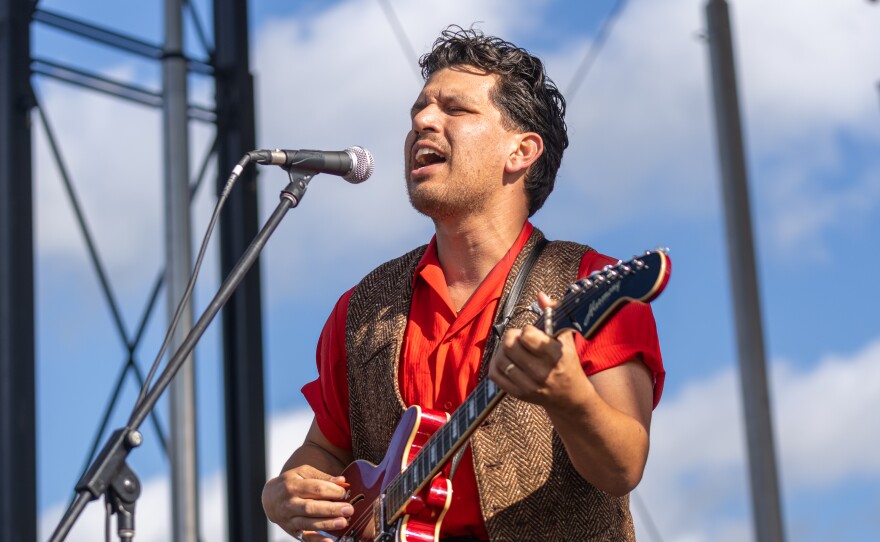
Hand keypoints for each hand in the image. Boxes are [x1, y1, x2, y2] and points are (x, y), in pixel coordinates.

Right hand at [262, 464, 352, 540]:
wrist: (270, 498)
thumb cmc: (291, 482)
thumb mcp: (303, 473)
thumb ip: (322, 476)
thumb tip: (342, 480)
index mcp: (292, 486)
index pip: (314, 489)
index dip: (331, 491)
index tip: (344, 492)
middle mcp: (288, 504)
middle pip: (310, 508)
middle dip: (331, 509)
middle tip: (348, 509)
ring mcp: (288, 519)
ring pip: (308, 523)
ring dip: (327, 524)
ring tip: (343, 522)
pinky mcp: (291, 531)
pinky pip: (304, 538)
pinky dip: (317, 541)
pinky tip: (330, 541)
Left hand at [489, 292, 590, 410]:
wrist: (570, 397)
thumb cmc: (567, 363)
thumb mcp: (565, 339)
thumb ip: (554, 314)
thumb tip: (541, 295)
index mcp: (555, 356)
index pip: (527, 335)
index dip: (527, 330)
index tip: (532, 333)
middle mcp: (542, 372)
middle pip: (510, 346)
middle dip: (511, 336)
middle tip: (518, 338)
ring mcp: (529, 385)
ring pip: (500, 359)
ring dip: (503, 349)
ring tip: (512, 349)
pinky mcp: (518, 394)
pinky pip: (495, 375)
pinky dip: (496, 364)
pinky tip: (505, 360)